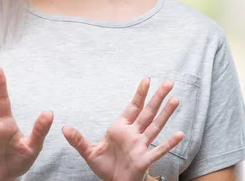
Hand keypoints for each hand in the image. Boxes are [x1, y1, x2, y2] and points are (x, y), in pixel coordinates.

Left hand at [63, 78, 182, 180]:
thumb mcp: (89, 152)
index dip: (140, 94)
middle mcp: (134, 134)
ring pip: (155, 126)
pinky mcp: (145, 160)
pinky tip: (180, 134)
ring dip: (165, 114)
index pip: (133, 107)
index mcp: (121, 128)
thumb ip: (78, 140)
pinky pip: (158, 150)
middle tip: (169, 82)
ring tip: (175, 100)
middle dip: (157, 97)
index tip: (146, 79)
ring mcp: (141, 146)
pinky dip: (169, 143)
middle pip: (148, 112)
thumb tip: (64, 128)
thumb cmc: (105, 166)